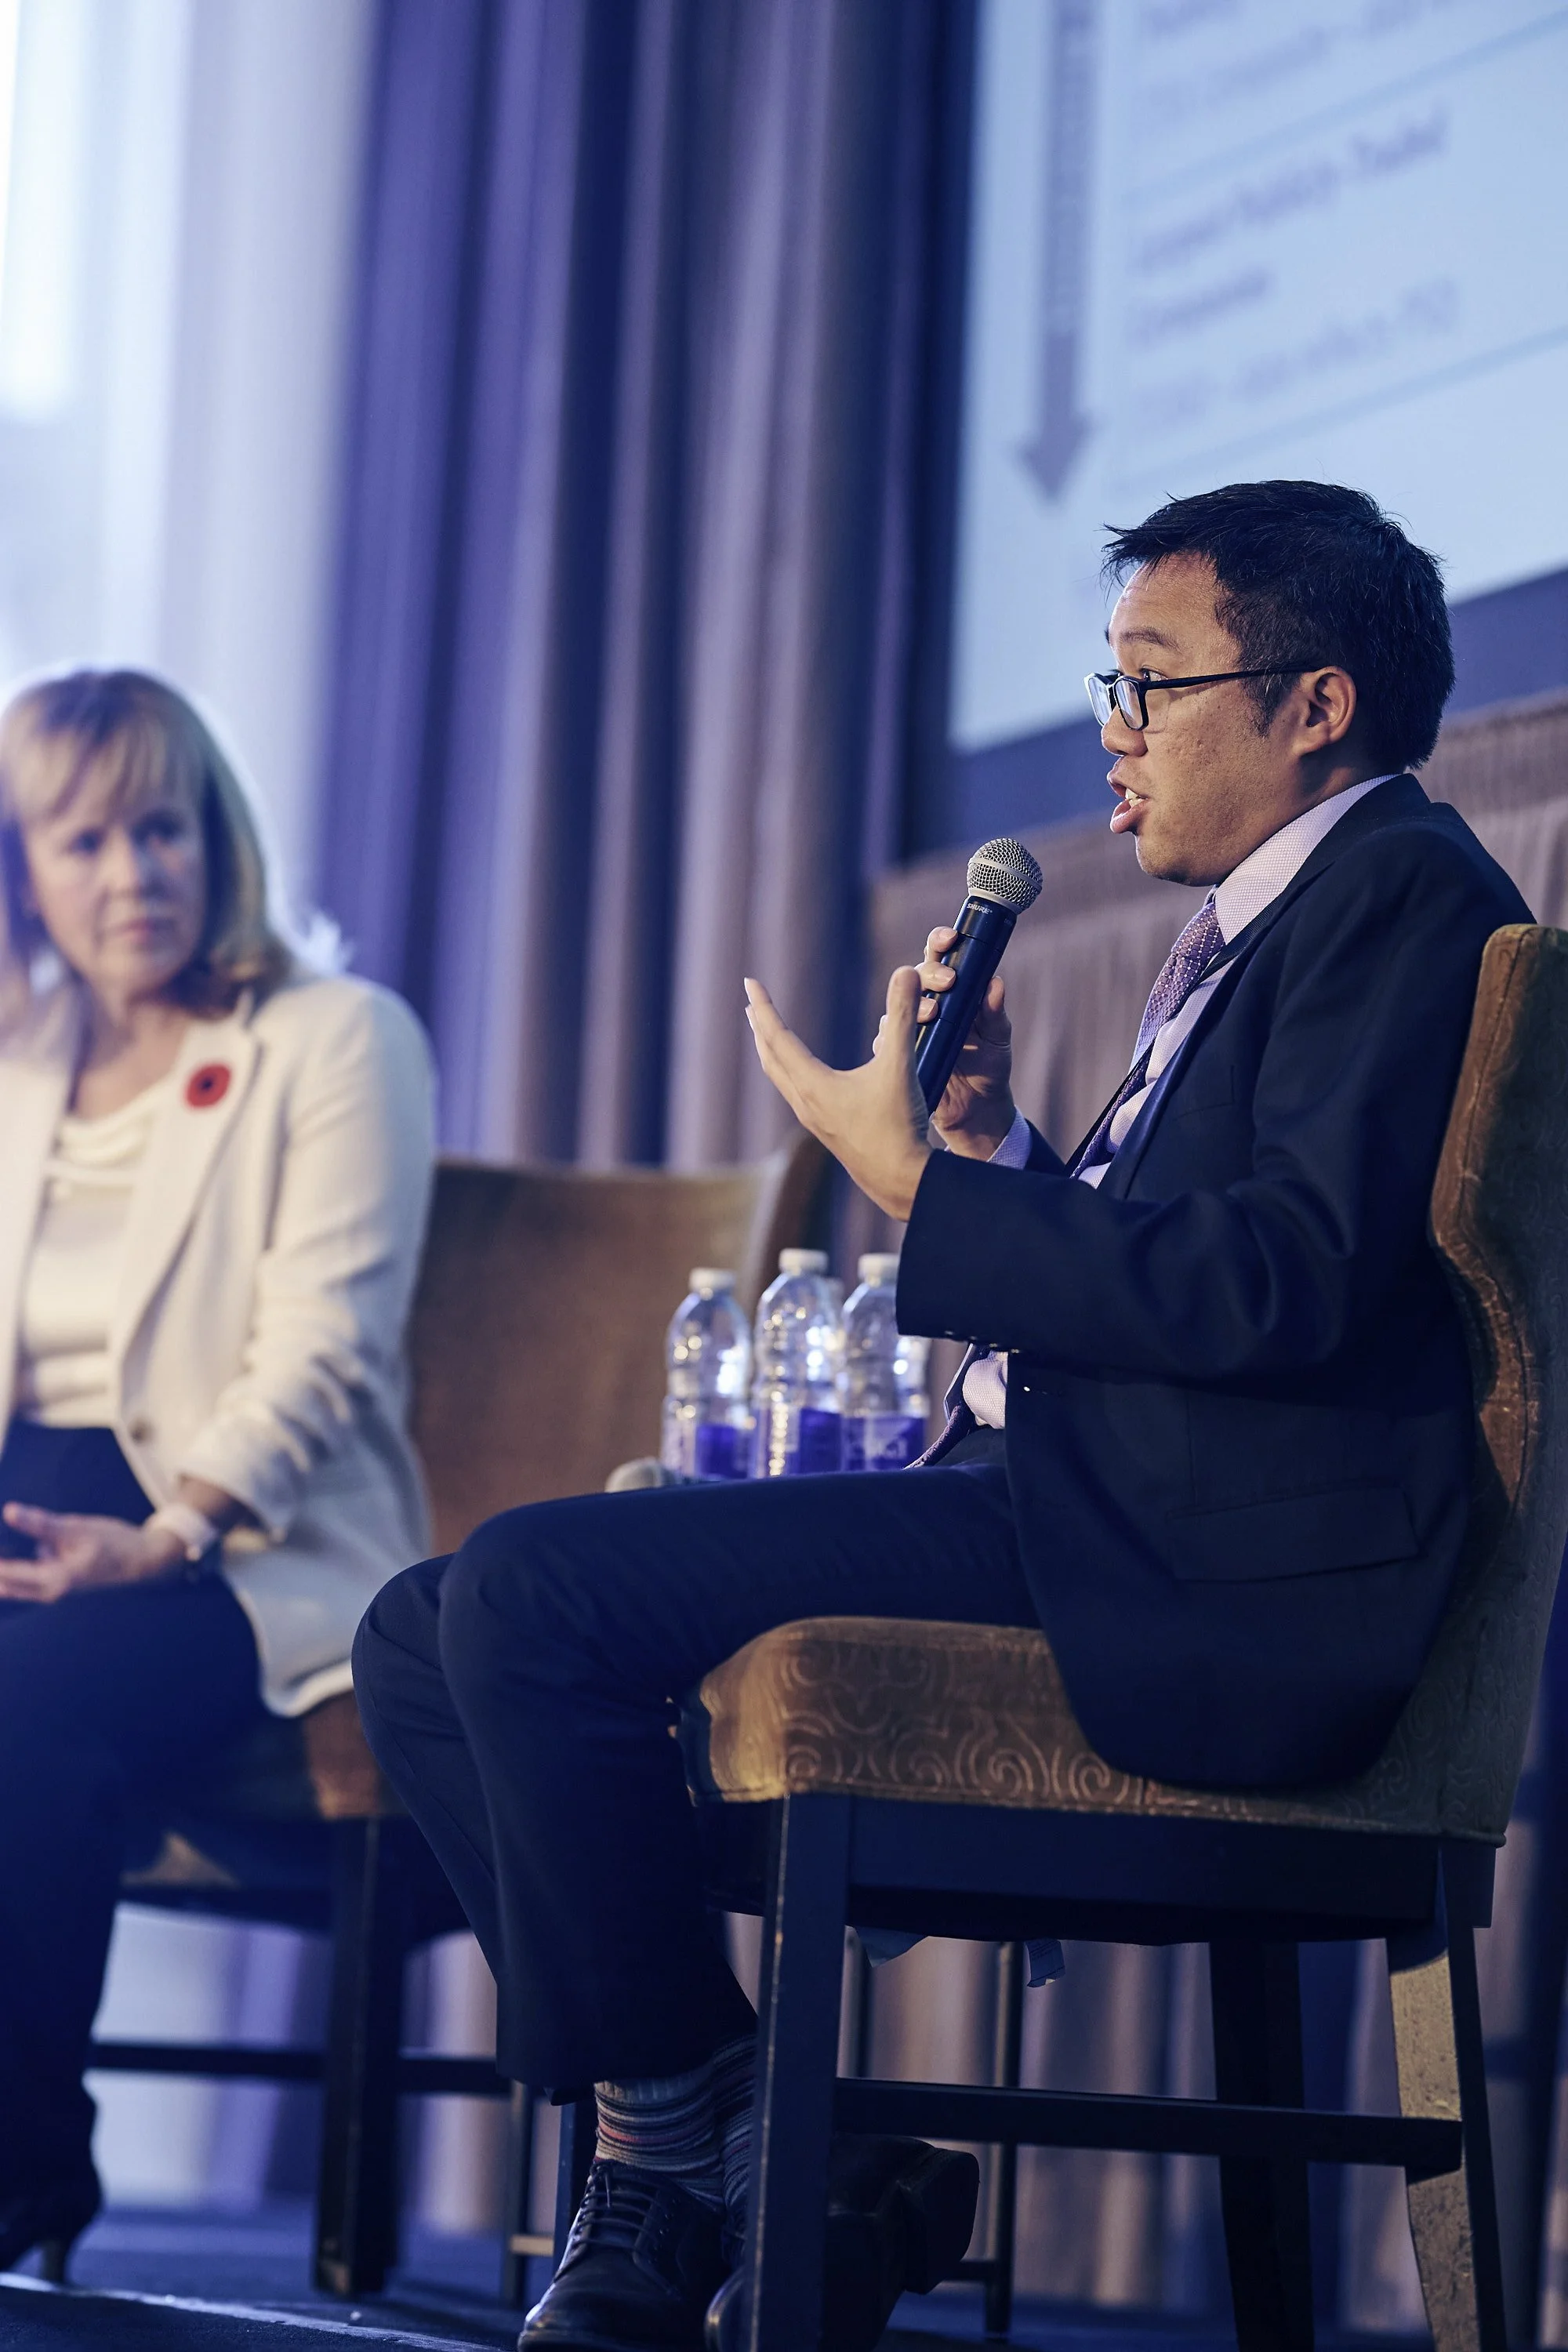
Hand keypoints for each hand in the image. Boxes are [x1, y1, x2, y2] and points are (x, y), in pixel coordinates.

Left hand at [0, 1507, 185, 1601]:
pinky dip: (25, 1564)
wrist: (145, 1561)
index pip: (5, 1573)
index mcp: (52, 1581)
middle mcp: (49, 1593)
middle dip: (2, 1563)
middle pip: (7, 1583)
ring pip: (18, 1580)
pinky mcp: (61, 1584)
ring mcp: (55, 1592)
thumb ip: (40, 1524)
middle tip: (4, 1540)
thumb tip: (10, 1512)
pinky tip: (36, 1544)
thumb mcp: (77, 1529)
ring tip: (12, 1539)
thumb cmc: (114, 1544)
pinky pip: (32, 1576)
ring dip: (12, 1565)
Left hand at [745, 968, 931, 1221]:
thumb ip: (902, 1017)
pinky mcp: (826, 1130)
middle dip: (760, 1026)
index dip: (764, 1007)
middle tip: (751, 1002)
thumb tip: (907, 971)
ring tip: (768, 1033)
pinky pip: (795, 1092)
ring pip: (780, 1077)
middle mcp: (805, 1102)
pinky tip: (802, 1073)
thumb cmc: (898, 1126)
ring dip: (771, 1050)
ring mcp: (813, 1119)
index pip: (778, 1037)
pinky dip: (788, 1071)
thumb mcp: (900, 1067)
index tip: (750, 983)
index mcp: (813, 1085)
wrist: (901, 1181)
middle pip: (770, 1057)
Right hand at [907, 926, 1015, 1156]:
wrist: (977, 1110)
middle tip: (948, 982)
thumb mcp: (998, 1039)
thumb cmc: (989, 1067)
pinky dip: (893, 1041)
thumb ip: (995, 1013)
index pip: (941, 957)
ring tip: (932, 1015)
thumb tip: (995, 983)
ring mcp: (910, 1029)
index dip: (941, 941)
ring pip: (899, 1006)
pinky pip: (887, 1043)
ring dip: (914, 1006)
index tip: (951, 938)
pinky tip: (903, 1043)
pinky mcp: (898, 1055)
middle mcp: (928, 1005)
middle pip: (916, 976)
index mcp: (953, 992)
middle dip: (931, 973)